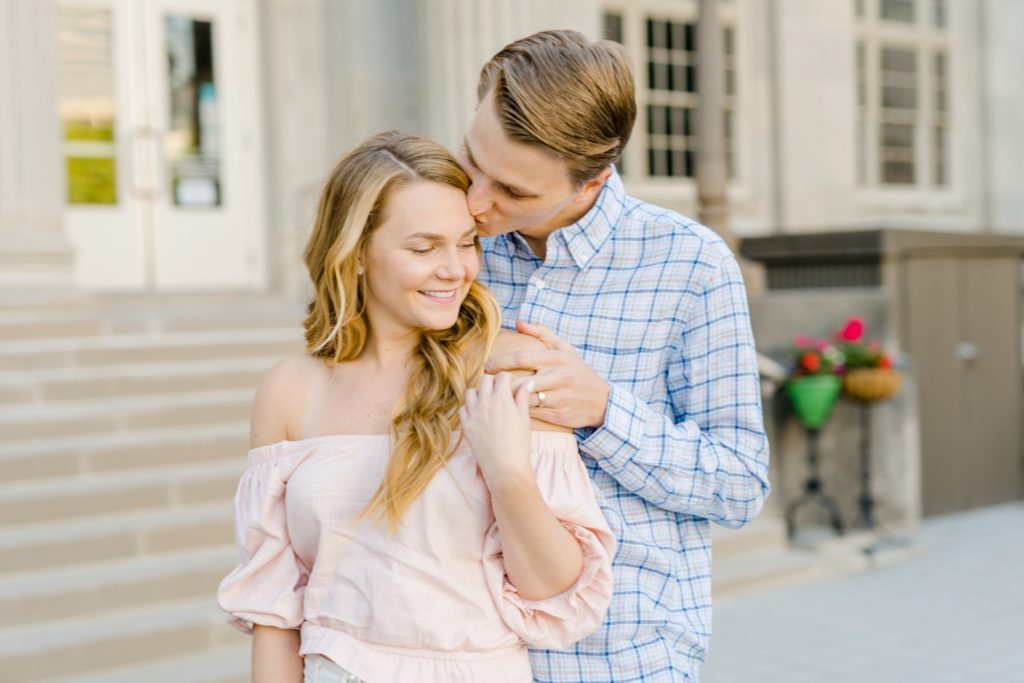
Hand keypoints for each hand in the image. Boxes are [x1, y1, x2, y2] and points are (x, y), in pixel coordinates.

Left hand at [459, 372, 533, 487]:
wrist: (505, 468)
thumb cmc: (519, 444)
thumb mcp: (524, 419)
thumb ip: (523, 398)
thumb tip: (527, 382)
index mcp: (502, 399)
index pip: (502, 376)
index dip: (508, 378)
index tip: (511, 384)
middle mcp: (485, 403)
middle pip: (485, 379)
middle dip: (493, 382)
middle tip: (500, 391)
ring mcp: (473, 414)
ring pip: (471, 391)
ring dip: (479, 392)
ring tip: (488, 401)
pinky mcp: (466, 425)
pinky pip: (463, 407)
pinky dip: (470, 407)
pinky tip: (479, 413)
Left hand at [485, 320, 609, 428]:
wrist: (602, 401)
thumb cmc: (578, 372)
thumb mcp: (565, 349)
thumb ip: (541, 333)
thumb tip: (518, 322)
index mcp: (558, 359)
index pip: (523, 358)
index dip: (502, 361)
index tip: (488, 365)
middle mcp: (559, 377)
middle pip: (521, 381)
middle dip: (501, 383)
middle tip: (486, 384)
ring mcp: (559, 398)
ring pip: (525, 399)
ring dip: (507, 399)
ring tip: (494, 397)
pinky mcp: (558, 415)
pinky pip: (532, 414)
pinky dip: (519, 411)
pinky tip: (509, 409)